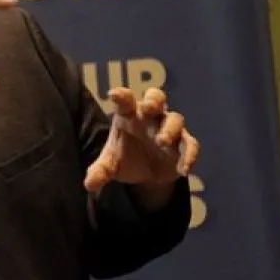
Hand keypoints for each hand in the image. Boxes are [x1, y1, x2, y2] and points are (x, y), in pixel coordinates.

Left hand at [83, 87, 199, 199]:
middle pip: (156, 97)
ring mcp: (168, 129)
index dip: (121, 96)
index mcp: (128, 115)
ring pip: (175, 119)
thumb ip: (100, 171)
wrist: (147, 173)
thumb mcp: (111, 164)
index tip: (114, 94)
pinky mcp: (182, 145)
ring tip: (162, 142)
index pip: (125, 101)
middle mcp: (149, 117)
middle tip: (149, 107)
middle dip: (154, 100)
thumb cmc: (125, 157)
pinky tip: (183, 170)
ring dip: (170, 128)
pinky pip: (190, 145)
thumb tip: (89, 184)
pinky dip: (189, 155)